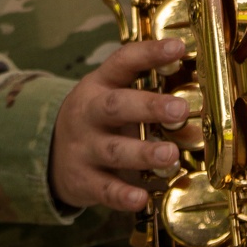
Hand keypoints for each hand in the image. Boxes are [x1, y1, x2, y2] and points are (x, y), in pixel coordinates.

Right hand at [50, 37, 188, 211]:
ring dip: (143, 152)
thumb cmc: (98, 122)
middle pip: (116, 105)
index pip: (122, 62)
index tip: (178, 48)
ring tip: (171, 154)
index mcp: (100, 85)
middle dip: (149, 107)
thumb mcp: (114, 100)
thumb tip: (197, 111)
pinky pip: (103, 189)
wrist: (49, 155)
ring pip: (113, 149)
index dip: (149, 54)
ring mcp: (83, 148)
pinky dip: (122, 195)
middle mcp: (89, 113)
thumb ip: (151, 101)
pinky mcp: (82, 181)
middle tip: (179, 110)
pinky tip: (141, 198)